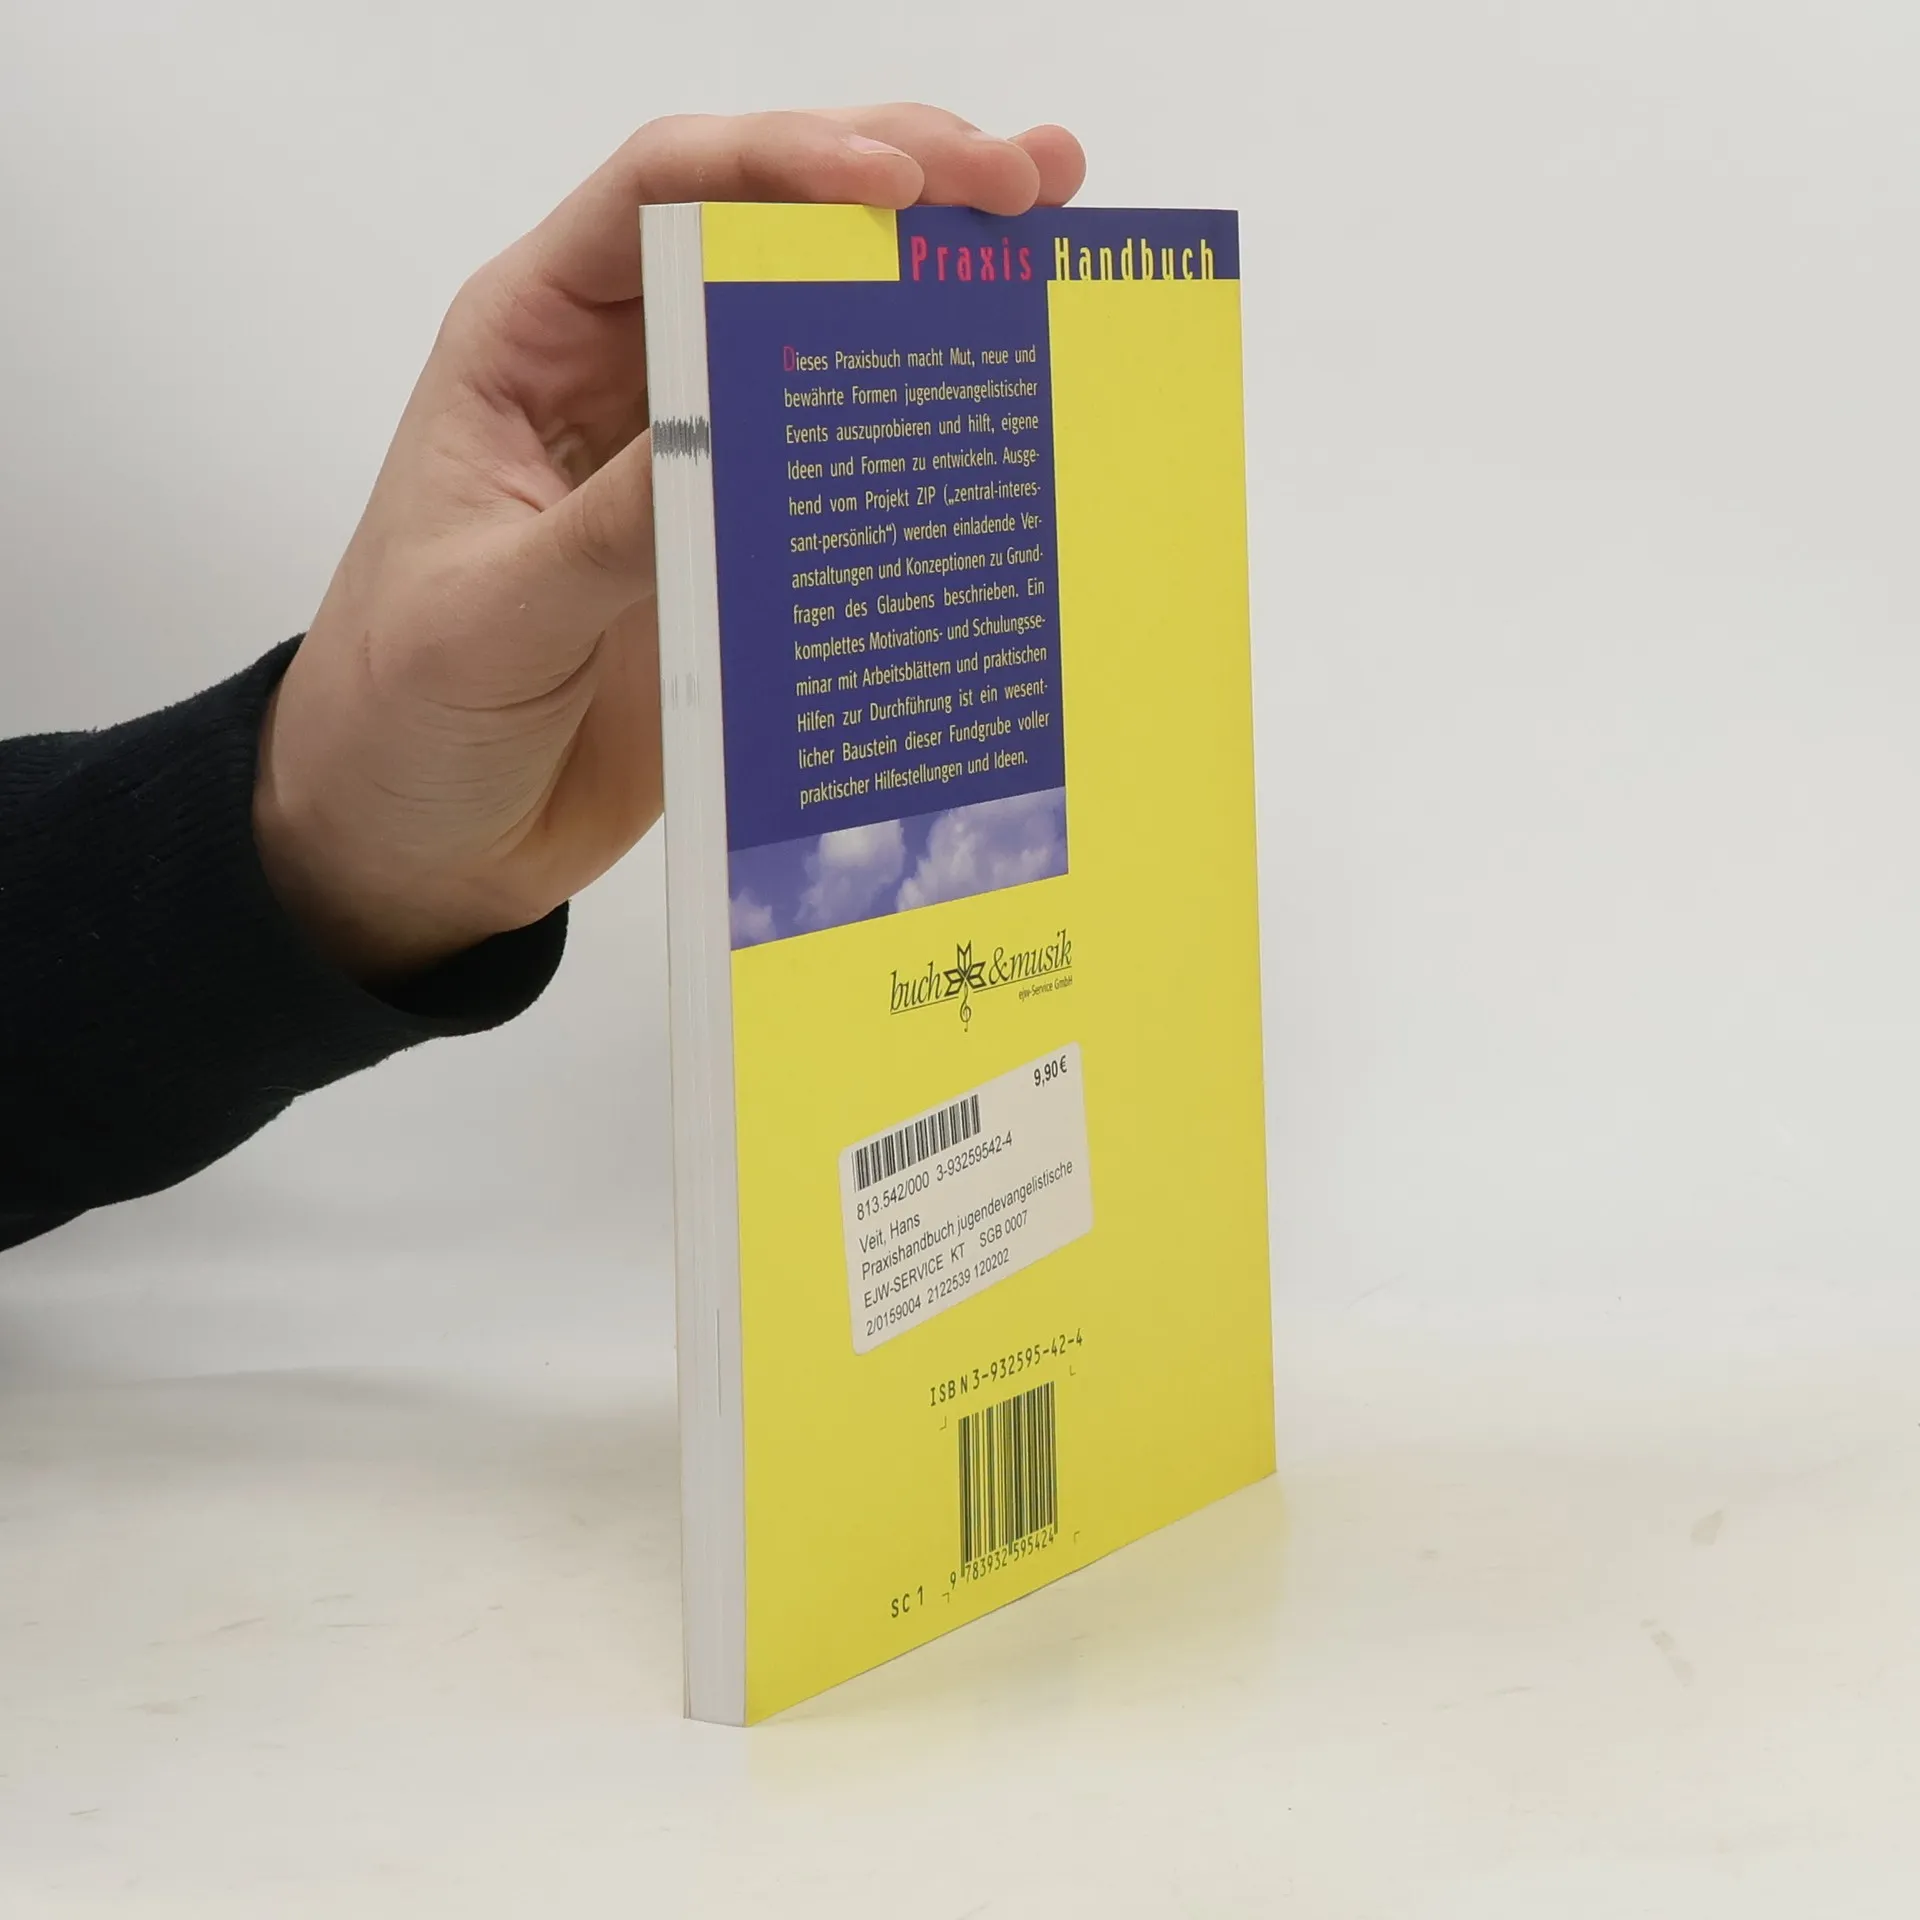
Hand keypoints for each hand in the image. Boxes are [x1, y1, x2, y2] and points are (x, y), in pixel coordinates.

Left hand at [252, 106, 1084, 982]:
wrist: (422, 842)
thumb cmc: (403, 713)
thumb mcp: (493, 617)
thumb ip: (612, 527)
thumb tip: (738, 433)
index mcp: (534, 345)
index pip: (662, 193)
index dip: (783, 163)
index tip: (898, 185)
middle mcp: (624, 378)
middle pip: (767, 233)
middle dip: (900, 184)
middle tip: (1028, 183)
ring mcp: (691, 463)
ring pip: (823, 337)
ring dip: (934, 288)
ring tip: (1054, 242)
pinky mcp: (739, 552)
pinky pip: (841, 473)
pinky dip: (925, 436)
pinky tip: (1007, 409)